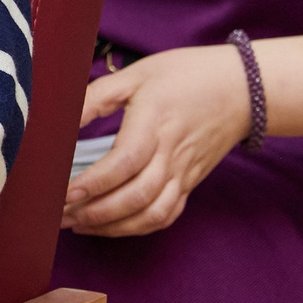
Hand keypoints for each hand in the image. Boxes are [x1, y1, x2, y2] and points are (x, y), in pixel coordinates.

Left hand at [61, 44, 252, 235]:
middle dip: (95, 212)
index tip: (65, 191)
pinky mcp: (190, 183)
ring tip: (78, 225)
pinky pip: (166, 215)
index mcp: (155, 123)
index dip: (94, 182)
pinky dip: (138, 227)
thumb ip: (96, 96)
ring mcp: (183, 173)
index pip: (124, 162)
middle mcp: (171, 154)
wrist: (243, 89)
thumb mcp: (137, 75)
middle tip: (60, 214)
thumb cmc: (185, 75)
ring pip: (150, 214)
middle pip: (135, 196)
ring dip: (113, 226)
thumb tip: (61, 116)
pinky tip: (111, 225)